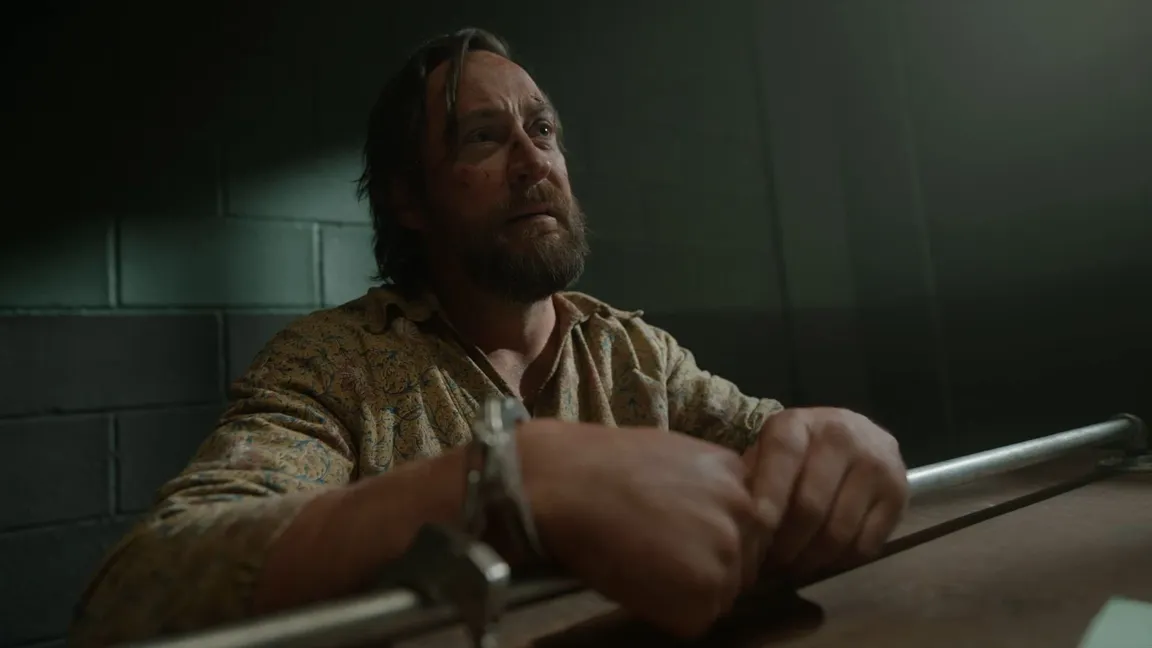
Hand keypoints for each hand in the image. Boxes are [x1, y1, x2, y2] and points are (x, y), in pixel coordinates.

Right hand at [518, 419, 762, 638]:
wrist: (566, 485)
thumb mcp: (672, 454)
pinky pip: (695, 619)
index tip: (680, 537)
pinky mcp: (703, 596)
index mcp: (735, 474)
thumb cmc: (600, 464)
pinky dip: (666, 613)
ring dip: (687, 591)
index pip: (746, 522)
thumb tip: (702, 514)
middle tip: (659, 556)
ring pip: (721, 592)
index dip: (711, 535)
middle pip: (742, 559)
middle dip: (706, 564)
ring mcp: (727, 556)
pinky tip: (636, 584)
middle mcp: (743, 513)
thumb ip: (703, 484)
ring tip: (642, 567)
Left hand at [742, 407, 907, 581]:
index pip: (782, 462)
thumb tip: (734, 524)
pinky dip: (842, 561)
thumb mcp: (768, 451)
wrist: (857, 434)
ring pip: (839, 531)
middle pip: (811, 506)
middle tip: (772, 565)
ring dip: (812, 559)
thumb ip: (751, 479)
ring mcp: (875, 464)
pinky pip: (866, 543)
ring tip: (794, 567)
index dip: (767, 502)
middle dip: (787, 544)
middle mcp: (841, 436)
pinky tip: (825, 560)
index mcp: (798, 424)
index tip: (755, 533)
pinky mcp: (898, 493)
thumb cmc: (797, 452)